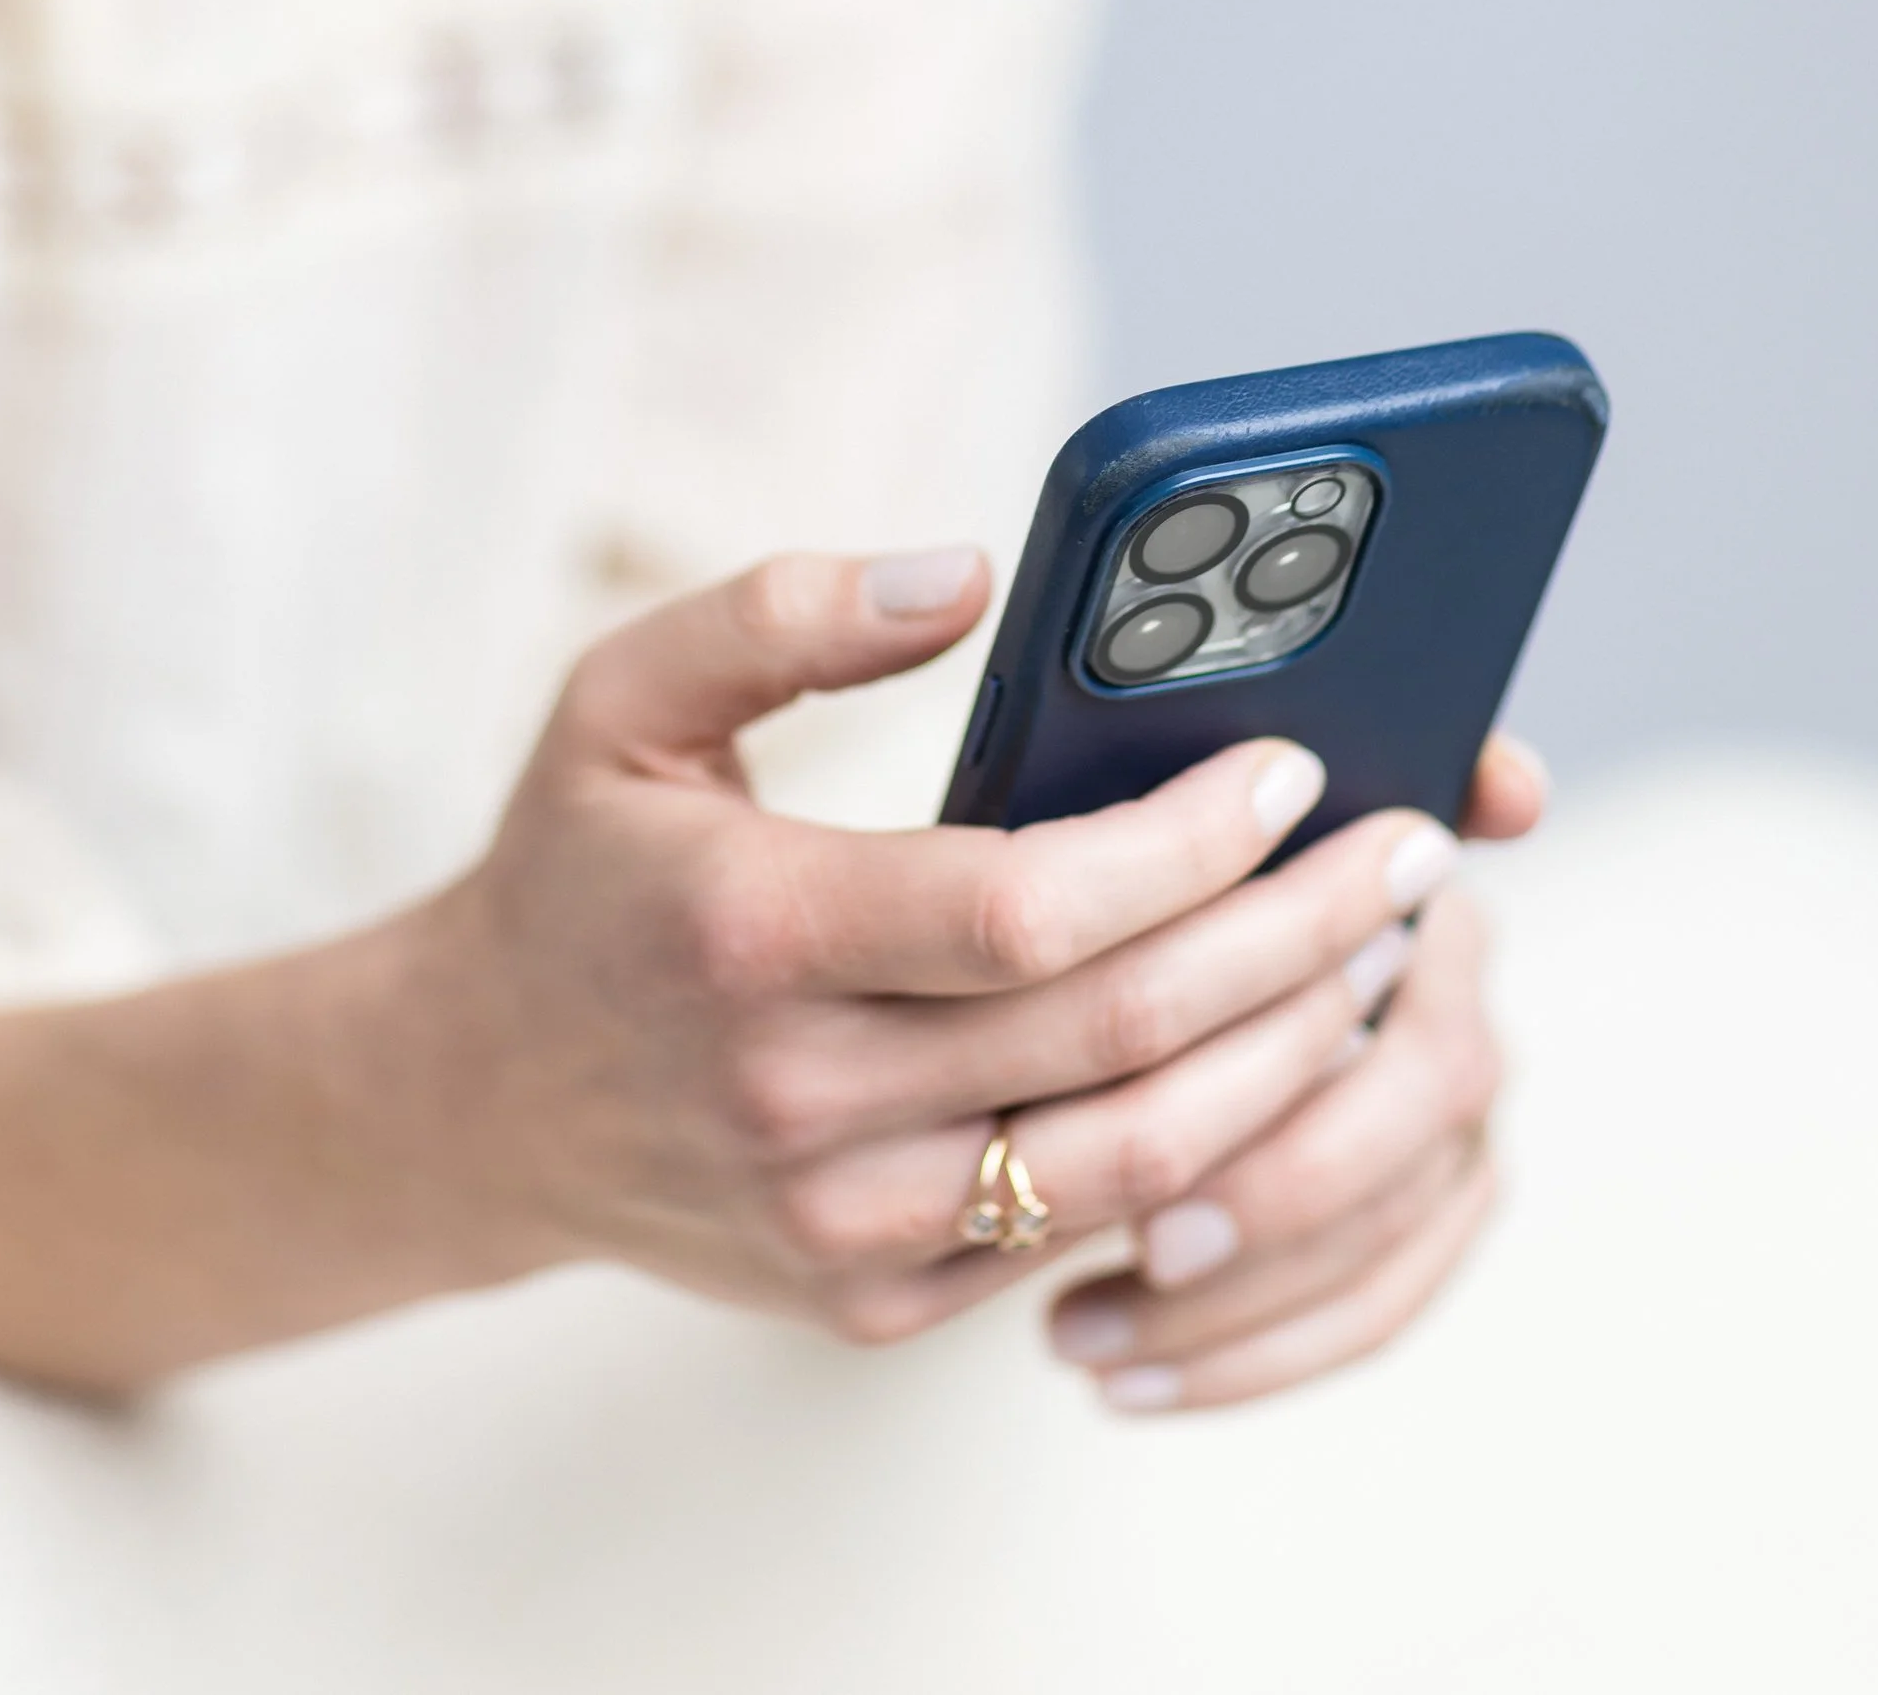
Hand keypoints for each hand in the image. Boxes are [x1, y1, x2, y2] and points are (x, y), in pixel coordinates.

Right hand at [397, 551, 1511, 1349]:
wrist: (472, 1097)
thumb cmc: (579, 863)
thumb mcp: (621, 694)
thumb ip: (785, 612)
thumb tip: (971, 575)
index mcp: (747, 936)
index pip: (1025, 913)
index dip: (1182, 849)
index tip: (1289, 773)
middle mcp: (796, 1105)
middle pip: (1118, 1044)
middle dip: (1294, 941)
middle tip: (1405, 852)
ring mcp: (841, 1228)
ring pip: (1132, 1166)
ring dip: (1284, 1059)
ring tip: (1374, 954)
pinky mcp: (873, 1303)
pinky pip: (1081, 1234)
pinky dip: (1203, 1153)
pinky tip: (1271, 1058)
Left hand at [1041, 737, 1547, 1411]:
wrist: (1180, 918)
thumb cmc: (1153, 856)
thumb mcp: (1159, 797)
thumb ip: (1266, 758)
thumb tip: (1500, 784)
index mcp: (1420, 892)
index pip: (1426, 963)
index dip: (1326, 1026)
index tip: (1206, 1083)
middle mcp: (1459, 1009)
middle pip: (1420, 1112)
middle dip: (1277, 1187)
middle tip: (1145, 1233)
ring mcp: (1446, 1126)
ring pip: (1383, 1236)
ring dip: (1237, 1300)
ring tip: (1081, 1320)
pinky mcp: (1407, 1222)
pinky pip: (1361, 1311)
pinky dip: (1244, 1356)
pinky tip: (1119, 1372)